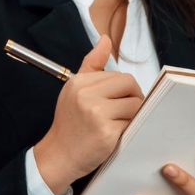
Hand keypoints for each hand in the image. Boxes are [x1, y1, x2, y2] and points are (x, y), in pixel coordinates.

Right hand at [32, 36, 143, 193]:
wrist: (59, 155)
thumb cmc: (71, 123)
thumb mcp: (75, 90)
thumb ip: (92, 64)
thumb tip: (106, 39)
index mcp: (79, 82)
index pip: (120, 76)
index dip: (127, 90)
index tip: (120, 101)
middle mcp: (86, 95)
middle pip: (130, 85)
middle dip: (135, 98)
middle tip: (126, 112)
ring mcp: (96, 113)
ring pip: (136, 105)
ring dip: (134, 115)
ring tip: (120, 124)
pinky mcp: (106, 132)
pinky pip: (133, 123)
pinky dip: (131, 129)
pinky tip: (118, 136)